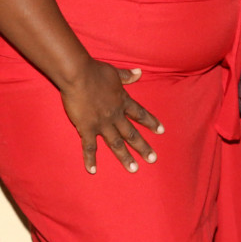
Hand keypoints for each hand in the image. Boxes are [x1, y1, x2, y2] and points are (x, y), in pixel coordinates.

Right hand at [60, 59, 162, 174]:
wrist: (78, 74)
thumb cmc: (95, 70)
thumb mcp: (114, 72)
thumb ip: (127, 76)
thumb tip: (140, 72)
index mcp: (122, 101)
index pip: (140, 114)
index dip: (151, 122)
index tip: (161, 131)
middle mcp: (115, 115)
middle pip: (131, 133)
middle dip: (143, 147)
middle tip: (153, 159)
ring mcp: (101, 123)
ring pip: (116, 143)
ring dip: (125, 157)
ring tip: (134, 169)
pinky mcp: (86, 128)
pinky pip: (89, 147)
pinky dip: (90, 159)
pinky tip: (93, 170)